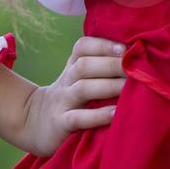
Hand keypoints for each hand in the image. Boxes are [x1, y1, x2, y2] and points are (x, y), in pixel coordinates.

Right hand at [14, 35, 127, 157]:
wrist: (32, 122)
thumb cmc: (69, 98)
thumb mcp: (77, 78)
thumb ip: (99, 67)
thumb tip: (137, 57)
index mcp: (72, 66)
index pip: (82, 46)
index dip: (103, 44)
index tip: (125, 48)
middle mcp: (66, 80)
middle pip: (85, 65)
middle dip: (112, 64)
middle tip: (136, 69)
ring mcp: (62, 102)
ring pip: (83, 88)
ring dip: (109, 86)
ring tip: (130, 88)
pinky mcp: (60, 124)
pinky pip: (78, 118)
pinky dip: (97, 115)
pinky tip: (115, 114)